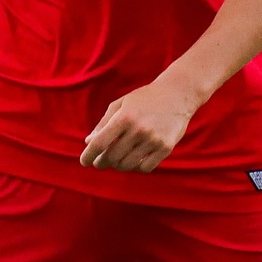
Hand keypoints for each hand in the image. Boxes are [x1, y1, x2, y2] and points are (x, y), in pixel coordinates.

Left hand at [80, 76, 197, 173]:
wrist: (177, 94)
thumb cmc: (144, 98)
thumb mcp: (121, 104)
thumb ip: (103, 123)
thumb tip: (88, 143)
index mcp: (124, 117)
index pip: (100, 143)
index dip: (88, 155)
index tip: (84, 162)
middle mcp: (138, 130)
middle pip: (112, 157)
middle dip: (102, 162)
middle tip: (99, 162)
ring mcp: (153, 140)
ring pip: (127, 165)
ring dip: (118, 166)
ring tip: (116, 161)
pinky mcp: (166, 148)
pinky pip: (145, 168)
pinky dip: (136, 167)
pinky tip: (133, 161)